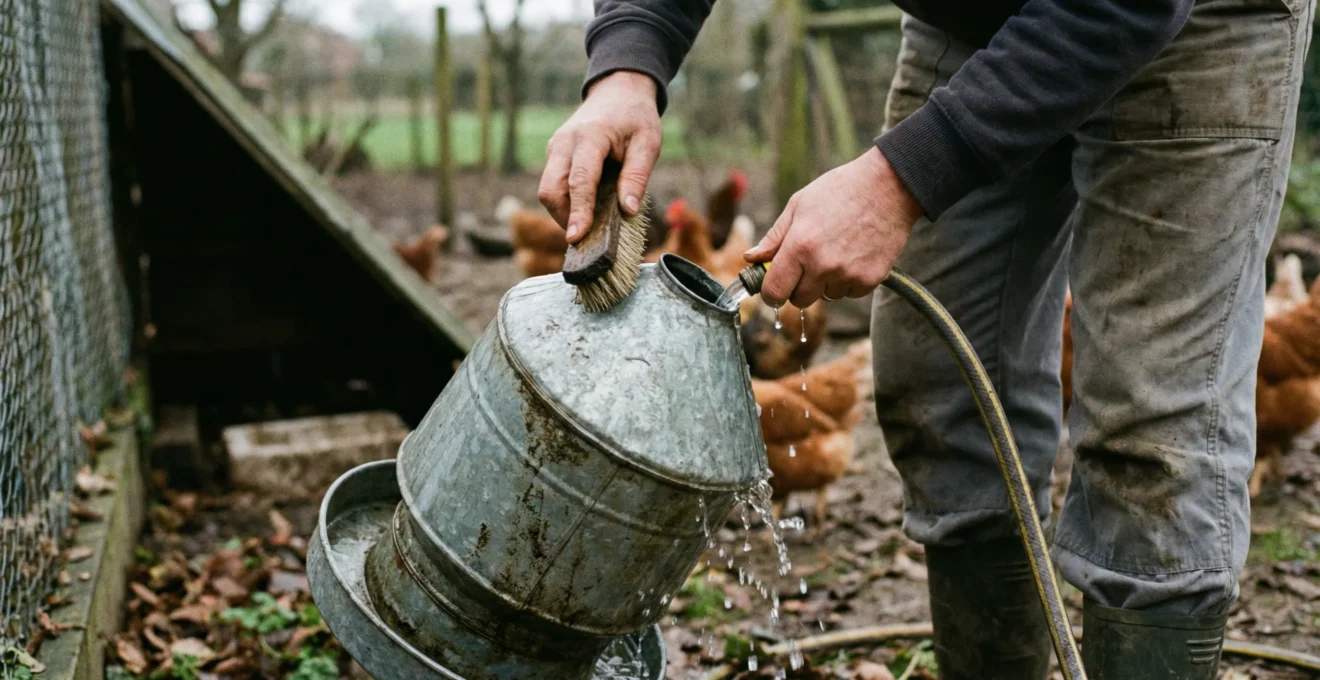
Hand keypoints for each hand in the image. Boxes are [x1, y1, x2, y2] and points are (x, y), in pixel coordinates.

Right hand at [538, 71, 661, 243]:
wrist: (618, 90)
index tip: (577, 238)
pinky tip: (585, 209)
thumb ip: (637, 176)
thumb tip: (627, 211)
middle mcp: (565, 142)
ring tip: (588, 225)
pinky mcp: (554, 154)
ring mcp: (555, 148)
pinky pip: (552, 184)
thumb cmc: (636, 117)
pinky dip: (564, 201)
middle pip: (550, 189)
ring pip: (547, 190)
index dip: (578, 212)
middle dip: (564, 217)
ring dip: (563, 212)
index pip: (579, 181)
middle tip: (585, 239)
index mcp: (590, 137)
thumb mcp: (648, 143)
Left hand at [744, 147, 922, 307]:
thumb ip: (774, 237)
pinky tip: (853, 255)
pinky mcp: (870, 280)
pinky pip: (849, 293)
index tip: (773, 288)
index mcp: (800, 246)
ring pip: (825, 296)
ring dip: (825, 283)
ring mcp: (848, 275)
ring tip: (836, 251)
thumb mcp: (799, 205)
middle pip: (799, 301)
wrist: (889, 187)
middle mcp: (822, 266)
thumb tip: (751, 258)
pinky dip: (847, 281)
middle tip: (806, 265)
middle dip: (797, 287)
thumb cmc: (840, 190)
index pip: (774, 291)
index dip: (770, 293)